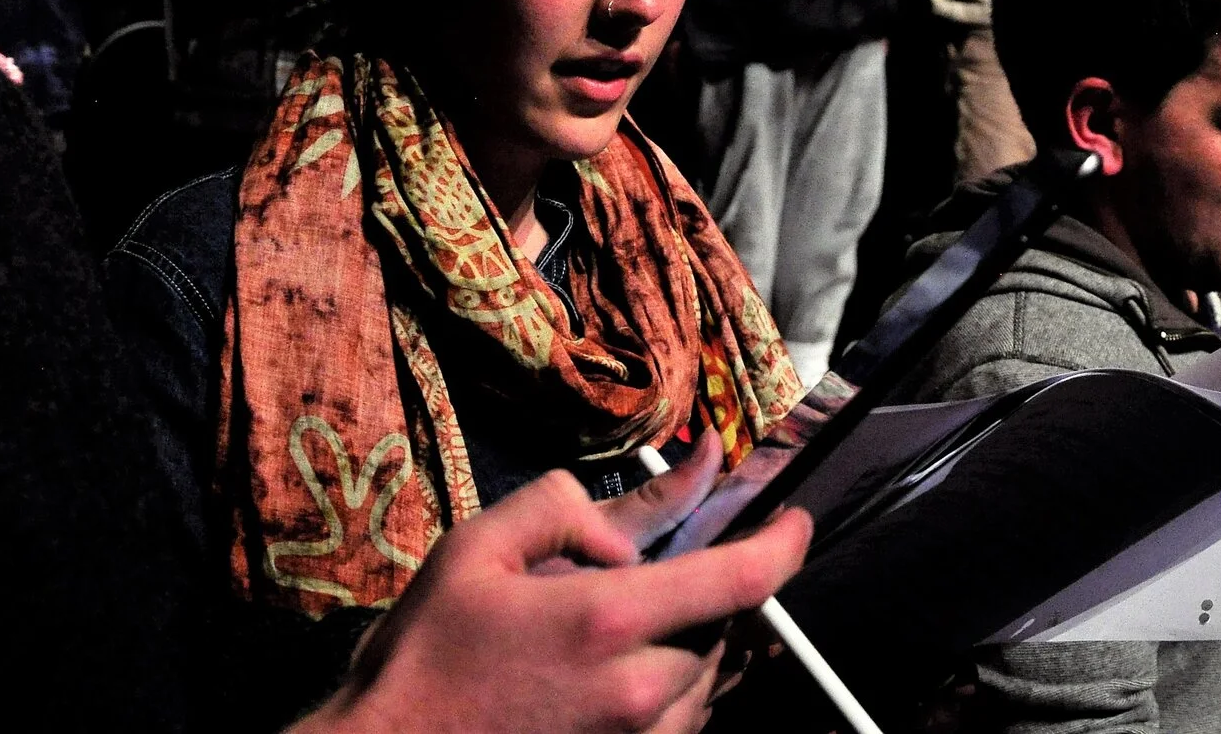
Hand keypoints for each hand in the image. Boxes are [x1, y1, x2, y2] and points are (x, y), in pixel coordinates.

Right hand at [309, 460, 810, 733]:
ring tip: (623, 631)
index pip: (739, 578)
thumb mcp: (477, 550)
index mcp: (608, 621)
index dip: (783, 542)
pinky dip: (672, 693)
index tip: (793, 519)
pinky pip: (683, 725)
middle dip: (707, 592)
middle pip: (725, 627)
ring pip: (709, 680)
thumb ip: (562, 508)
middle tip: (658, 576)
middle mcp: (642, 690)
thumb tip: (632, 513)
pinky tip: (615, 678)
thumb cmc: (427, 655)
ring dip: (690, 644)